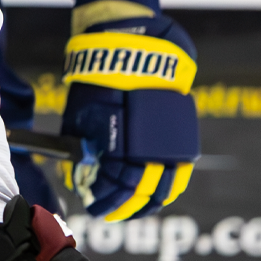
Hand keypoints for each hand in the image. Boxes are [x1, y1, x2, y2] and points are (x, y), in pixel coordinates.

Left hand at [57, 10, 200, 220]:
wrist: (134, 48)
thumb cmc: (99, 81)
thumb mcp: (81, 117)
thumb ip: (83, 150)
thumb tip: (78, 178)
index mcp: (119, 145)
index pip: (113, 185)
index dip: (103, 200)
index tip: (93, 207)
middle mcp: (148, 148)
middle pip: (139, 192)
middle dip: (122, 207)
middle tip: (108, 213)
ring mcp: (169, 143)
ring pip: (164, 188)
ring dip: (147, 203)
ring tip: (134, 210)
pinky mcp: (182, 136)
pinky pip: (181, 172)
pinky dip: (170, 187)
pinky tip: (159, 195)